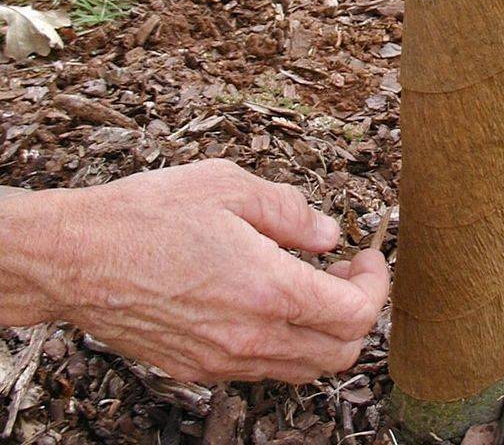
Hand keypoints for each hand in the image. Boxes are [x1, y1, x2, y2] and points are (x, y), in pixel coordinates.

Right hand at [42, 161, 388, 383]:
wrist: (75, 257)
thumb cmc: (146, 214)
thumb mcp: (228, 186)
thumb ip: (290, 211)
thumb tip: (328, 234)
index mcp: (267, 289)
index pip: (355, 313)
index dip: (375, 285)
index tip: (367, 257)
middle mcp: (250, 336)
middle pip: (339, 352)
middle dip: (358, 312)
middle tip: (347, 271)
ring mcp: (221, 361)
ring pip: (303, 368)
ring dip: (324, 332)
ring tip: (310, 285)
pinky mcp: (196, 369)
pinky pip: (262, 370)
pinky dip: (285, 344)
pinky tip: (267, 302)